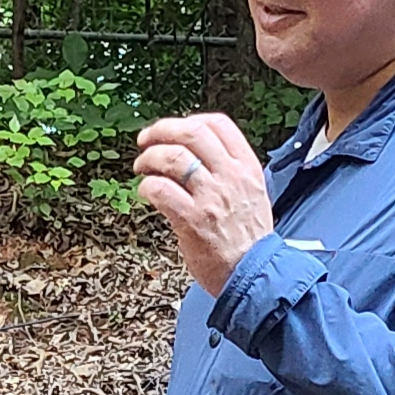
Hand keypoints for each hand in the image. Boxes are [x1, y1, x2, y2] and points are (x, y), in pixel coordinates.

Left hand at [133, 114, 275, 294]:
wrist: (253, 275)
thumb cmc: (248, 239)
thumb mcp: (252, 194)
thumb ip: (229, 171)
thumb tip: (197, 155)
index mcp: (246, 167)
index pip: (218, 124)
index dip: (189, 120)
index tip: (173, 129)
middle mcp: (230, 177)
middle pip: (192, 133)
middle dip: (162, 130)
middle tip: (145, 140)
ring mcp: (211, 197)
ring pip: (173, 157)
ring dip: (149, 158)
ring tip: (141, 167)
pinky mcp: (192, 220)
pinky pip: (161, 190)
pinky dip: (147, 186)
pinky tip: (146, 192)